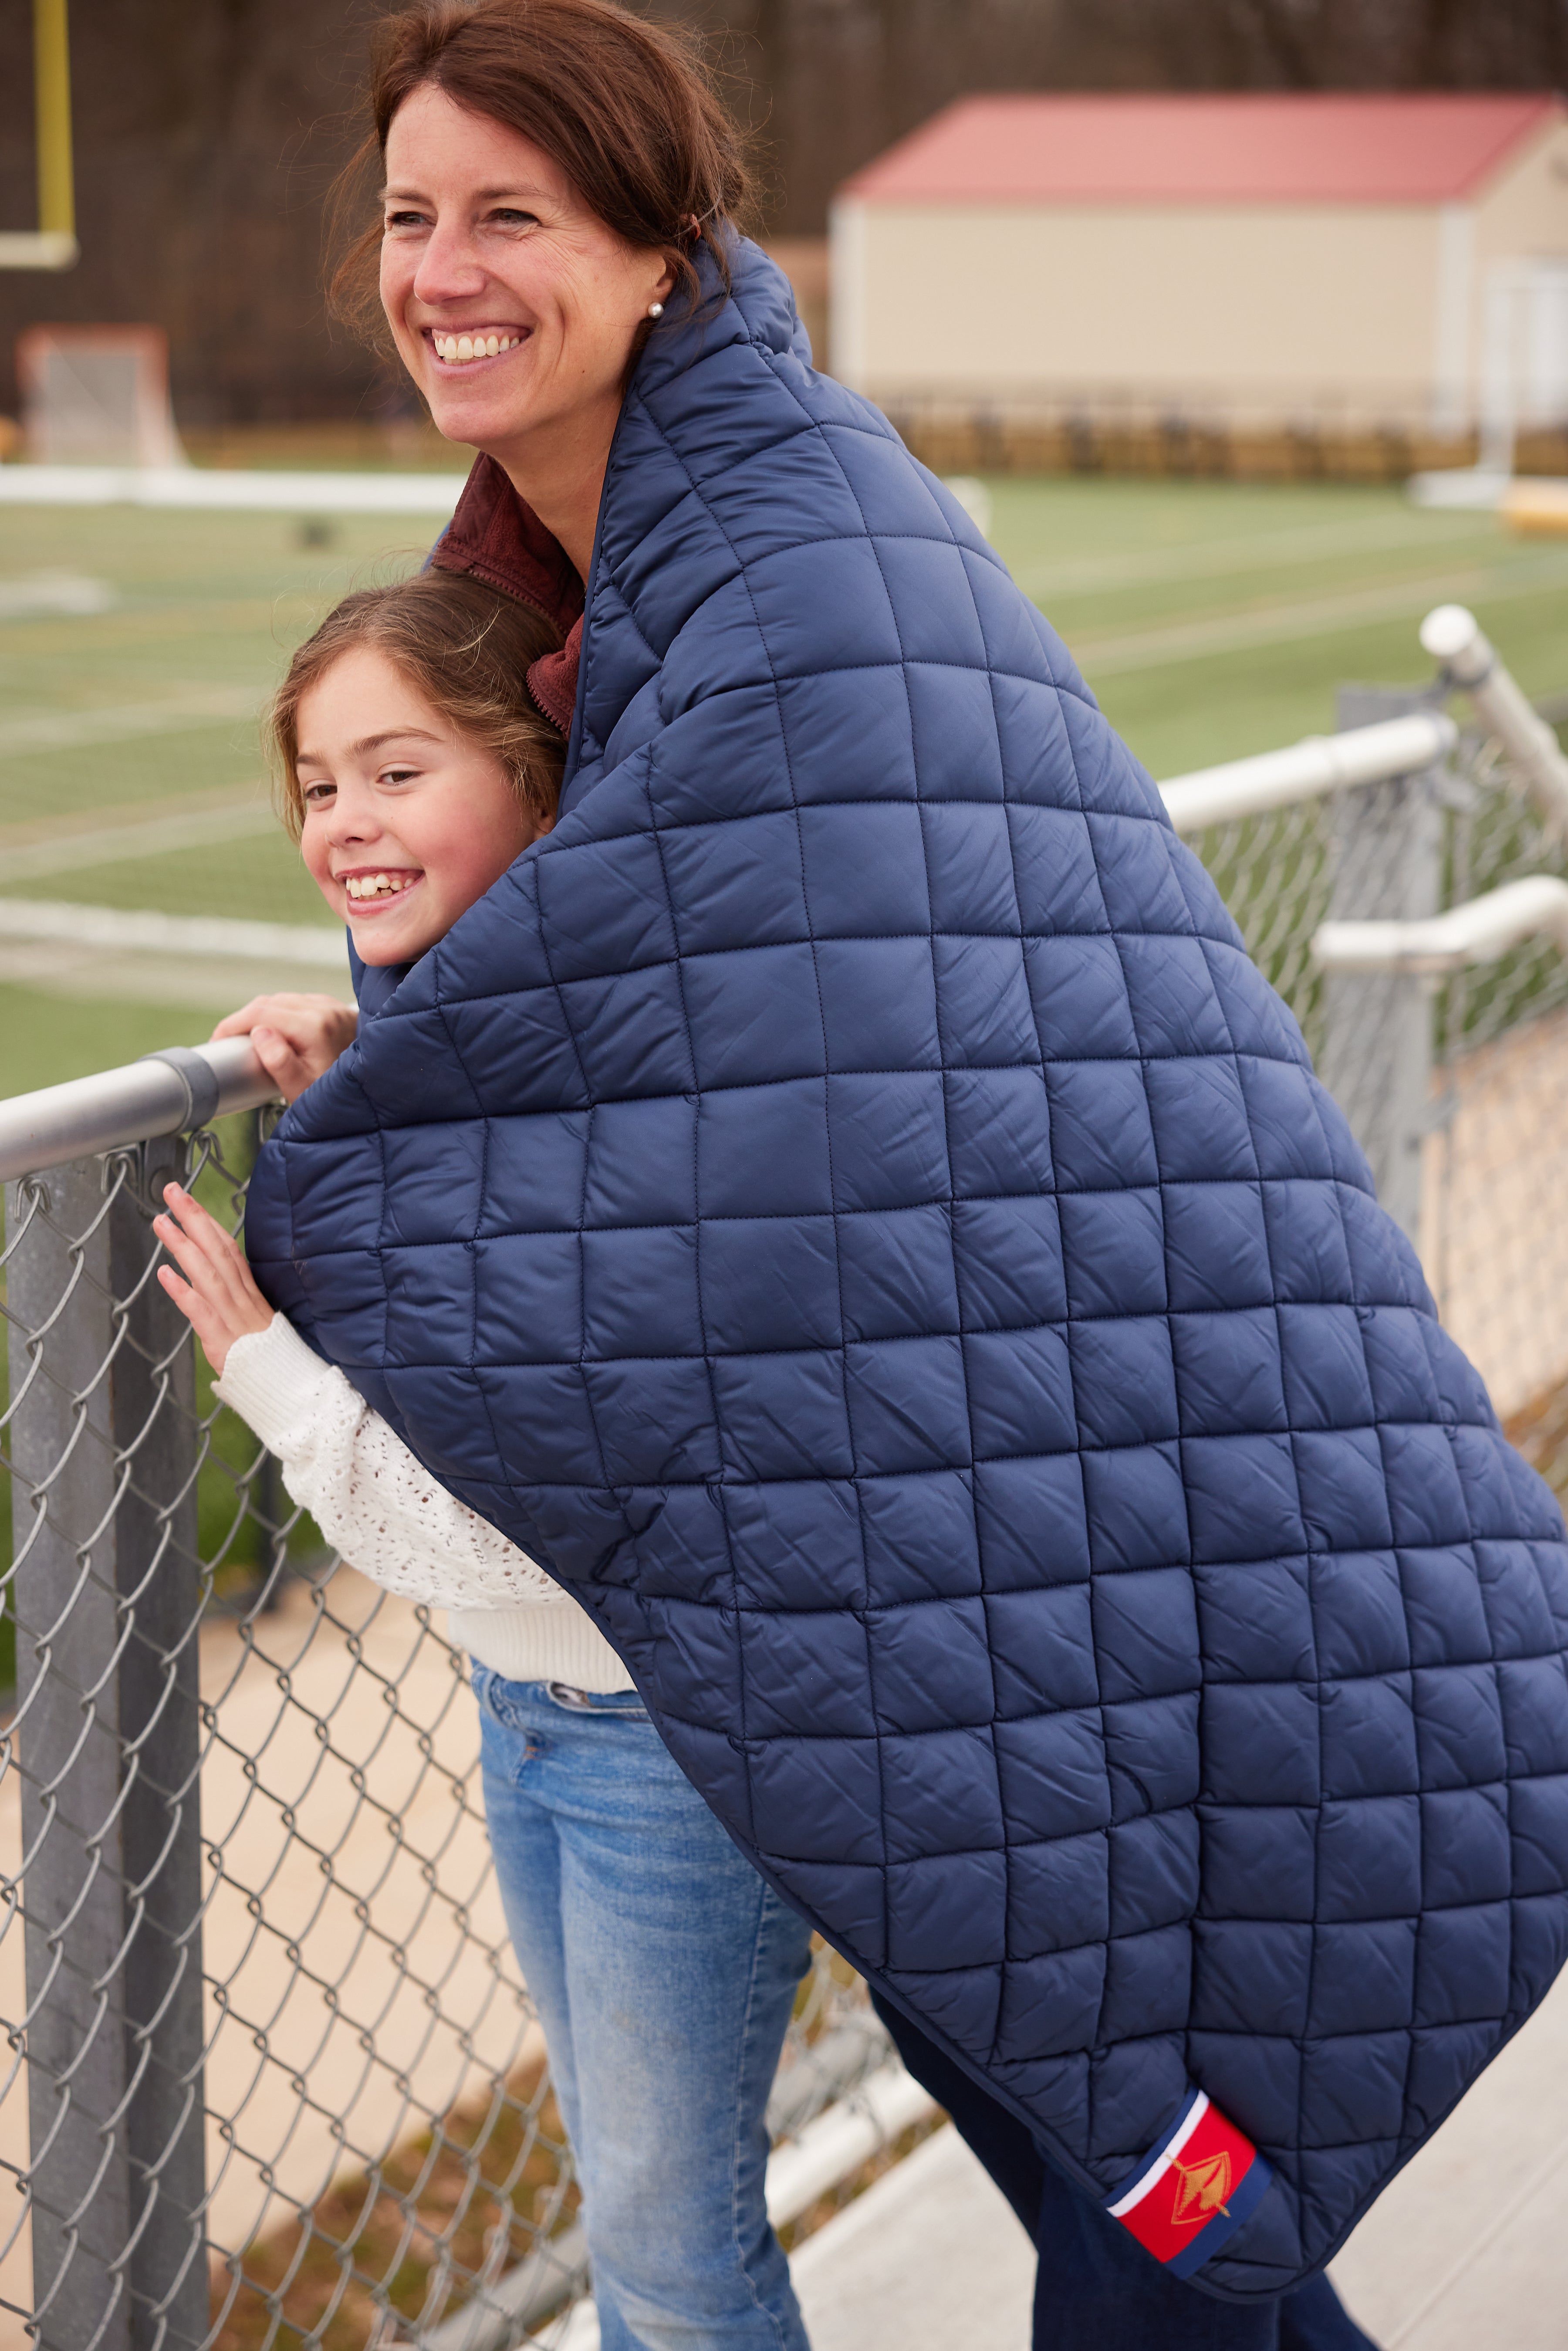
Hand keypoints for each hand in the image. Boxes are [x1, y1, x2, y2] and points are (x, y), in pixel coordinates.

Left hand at [154, 1183, 274, 1376]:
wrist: (289, 1390)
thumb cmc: (269, 1360)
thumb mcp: (256, 1323)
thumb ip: (236, 1301)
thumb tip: (210, 1282)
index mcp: (250, 1294)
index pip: (229, 1250)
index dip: (209, 1223)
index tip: (189, 1200)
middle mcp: (242, 1299)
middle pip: (218, 1251)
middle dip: (193, 1218)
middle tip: (171, 1192)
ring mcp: (233, 1318)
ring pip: (207, 1273)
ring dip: (183, 1245)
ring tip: (161, 1222)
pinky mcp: (222, 1341)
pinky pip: (201, 1312)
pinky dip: (183, 1291)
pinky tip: (164, 1273)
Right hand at [211, 993, 357, 1104]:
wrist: (375, 1098)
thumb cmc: (336, 1101)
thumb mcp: (301, 1089)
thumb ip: (279, 1062)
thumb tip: (259, 1032)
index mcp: (315, 1026)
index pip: (261, 1012)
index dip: (233, 1024)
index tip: (218, 1041)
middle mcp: (326, 1009)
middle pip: (271, 1002)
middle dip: (246, 1020)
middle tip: (230, 1043)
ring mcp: (334, 1007)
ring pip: (285, 1000)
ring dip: (264, 1016)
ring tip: (249, 1039)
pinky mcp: (338, 1009)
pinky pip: (301, 1003)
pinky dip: (283, 1014)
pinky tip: (276, 1032)